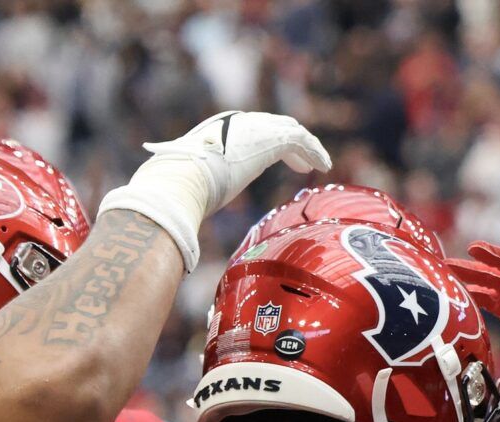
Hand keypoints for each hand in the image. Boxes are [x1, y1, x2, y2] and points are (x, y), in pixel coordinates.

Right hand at [101, 111, 330, 268]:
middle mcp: (236, 124)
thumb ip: (191, 195)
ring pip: (290, 131)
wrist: (180, 180)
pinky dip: (313, 151)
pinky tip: (323, 166)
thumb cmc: (176, 190)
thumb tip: (180, 219)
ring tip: (319, 164)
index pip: (248, 132)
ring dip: (307, 147)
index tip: (277, 157)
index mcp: (216, 131)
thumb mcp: (185, 189)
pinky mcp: (269, 140)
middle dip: (288, 141)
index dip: (265, 143)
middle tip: (301, 160)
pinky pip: (300, 140)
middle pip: (272, 126)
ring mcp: (253, 129)